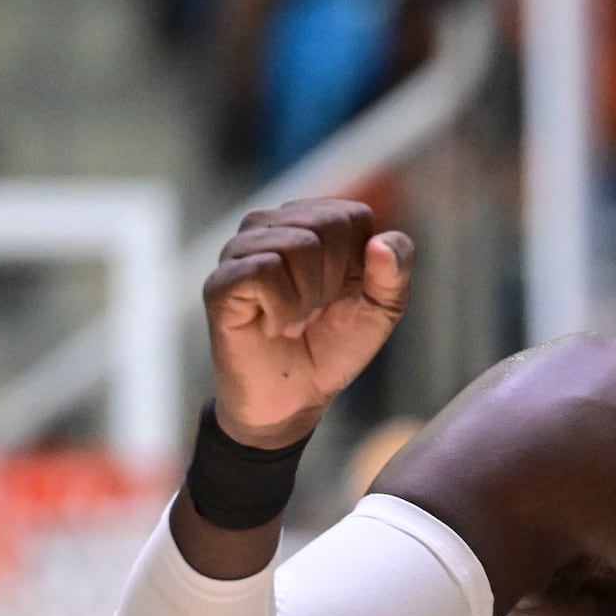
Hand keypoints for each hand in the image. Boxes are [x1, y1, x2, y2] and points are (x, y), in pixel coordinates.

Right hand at [202, 198, 413, 446]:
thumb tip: (380, 242)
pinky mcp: (221, 281)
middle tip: (314, 311)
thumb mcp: (380, 309)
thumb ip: (394, 271)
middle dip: (334, 280)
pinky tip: (273, 327)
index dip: (359, 263)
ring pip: (297, 244)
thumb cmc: (332, 346)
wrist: (293, 400)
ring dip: (308, 297)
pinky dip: (283, 309)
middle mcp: (272, 226)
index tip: (341, 295)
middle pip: (327, 224)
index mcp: (311, 222)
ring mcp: (241, 250)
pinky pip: (265, 271)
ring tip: (294, 320)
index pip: (354, 215)